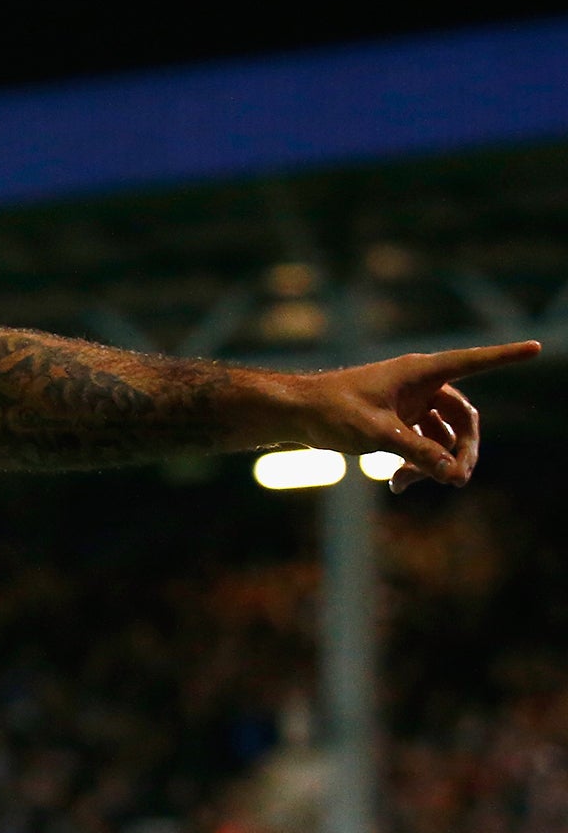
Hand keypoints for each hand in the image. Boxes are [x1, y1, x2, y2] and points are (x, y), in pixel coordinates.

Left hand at [294, 340, 537, 492]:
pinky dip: (415, 464)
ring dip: (433, 463)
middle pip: (462, 418)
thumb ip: (419, 453)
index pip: (472, 362)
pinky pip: (421, 444)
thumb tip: (454, 474)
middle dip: (462, 450)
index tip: (537, 347)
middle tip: (457, 480)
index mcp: (419, 372)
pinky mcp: (397, 420)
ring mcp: (409, 403)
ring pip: (441, 436)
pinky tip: (398, 485)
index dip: (505, 357)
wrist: (295, 413)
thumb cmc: (333, 411)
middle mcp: (420, 384)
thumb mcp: (378, 434)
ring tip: (405, 485)